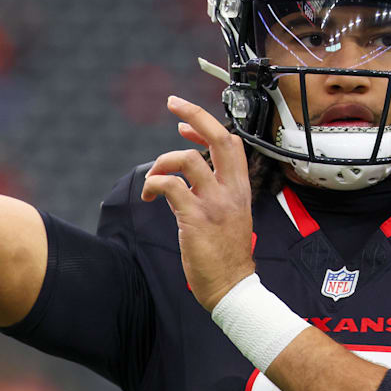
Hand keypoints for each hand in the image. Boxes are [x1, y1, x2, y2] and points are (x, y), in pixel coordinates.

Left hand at [141, 95, 255, 311]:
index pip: (230, 142)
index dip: (206, 126)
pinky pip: (169, 187)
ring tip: (154, 177)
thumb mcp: (232, 214)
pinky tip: (150, 196)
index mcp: (240, 188)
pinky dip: (154, 184)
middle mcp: (230, 190)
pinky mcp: (195, 218)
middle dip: (194, 114)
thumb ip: (217, 192)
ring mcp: (214, 203)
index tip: (184, 125)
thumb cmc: (228, 254)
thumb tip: (192, 174)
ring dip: (162, 162)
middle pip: (218, 138)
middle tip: (173, 103)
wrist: (232, 287)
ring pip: (187, 159)